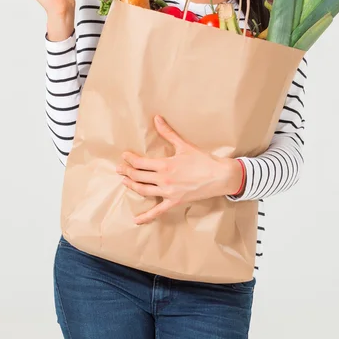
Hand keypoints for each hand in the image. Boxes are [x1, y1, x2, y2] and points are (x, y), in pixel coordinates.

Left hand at [118, 115, 242, 224]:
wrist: (219, 176)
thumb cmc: (203, 160)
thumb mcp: (184, 145)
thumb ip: (168, 133)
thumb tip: (157, 118)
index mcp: (165, 165)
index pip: (140, 163)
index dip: (129, 159)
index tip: (124, 156)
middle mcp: (163, 180)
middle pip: (138, 176)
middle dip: (126, 172)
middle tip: (119, 168)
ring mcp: (168, 193)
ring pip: (143, 191)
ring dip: (131, 186)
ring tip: (124, 182)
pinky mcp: (174, 202)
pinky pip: (157, 211)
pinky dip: (146, 216)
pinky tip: (136, 220)